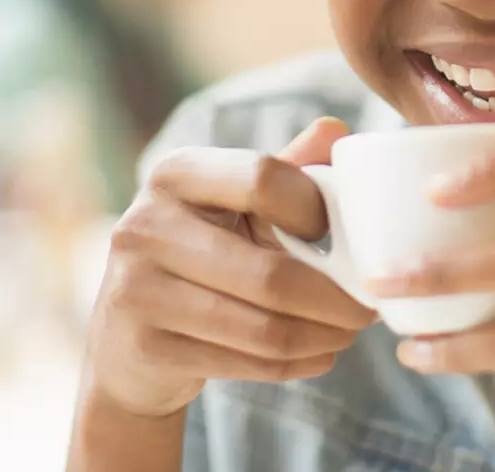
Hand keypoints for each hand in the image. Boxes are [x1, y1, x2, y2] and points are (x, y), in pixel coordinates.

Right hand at [82, 118, 377, 418]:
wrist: (124, 337)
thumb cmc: (199, 254)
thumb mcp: (232, 204)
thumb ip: (284, 170)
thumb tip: (335, 130)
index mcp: (175, 173)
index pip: (262, 178)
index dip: (315, 209)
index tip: (344, 236)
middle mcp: (145, 224)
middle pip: (269, 273)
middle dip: (337, 298)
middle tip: (370, 308)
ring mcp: (137, 289)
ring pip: (263, 327)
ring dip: (323, 336)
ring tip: (349, 333)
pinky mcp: (146, 347)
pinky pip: (246, 363)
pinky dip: (297, 364)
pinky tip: (321, 356)